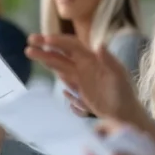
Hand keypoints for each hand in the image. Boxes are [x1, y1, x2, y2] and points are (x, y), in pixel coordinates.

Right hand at [26, 34, 154, 136]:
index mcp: (92, 58)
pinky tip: (44, 65)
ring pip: (58, 63)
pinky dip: (53, 70)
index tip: (44, 40)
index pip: (72, 46)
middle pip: (61, 52)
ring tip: (28, 52)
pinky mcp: (78, 87)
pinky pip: (63, 77)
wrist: (125, 114)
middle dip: (45, 46)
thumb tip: (99, 43)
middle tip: (29, 41)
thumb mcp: (119, 77)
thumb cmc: (124, 94)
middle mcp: (84, 64)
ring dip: (44, 57)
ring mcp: (80, 75)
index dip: (58, 41)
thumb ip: (109, 60)